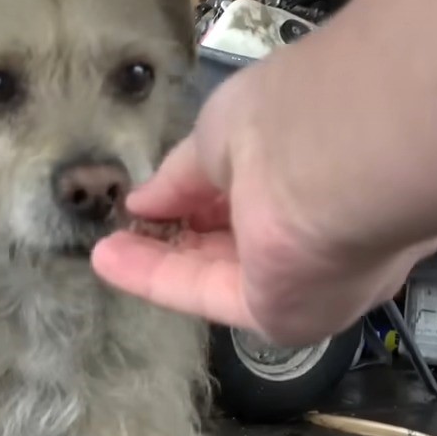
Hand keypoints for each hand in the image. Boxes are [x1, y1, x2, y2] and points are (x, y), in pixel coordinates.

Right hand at [92, 56, 436, 345]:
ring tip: (105, 248)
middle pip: (238, 236)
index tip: (155, 196)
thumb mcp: (223, 129)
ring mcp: (303, 273)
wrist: (331, 163)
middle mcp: (318, 223)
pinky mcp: (279, 311)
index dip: (202, 192)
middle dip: (182, 232)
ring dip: (160, 259)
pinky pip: (207, 292)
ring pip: (218, 269)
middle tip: (129, 226)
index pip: (253, 189)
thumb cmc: (287, 124)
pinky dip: (156, 278)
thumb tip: (143, 197)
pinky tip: (109, 260)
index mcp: (316, 168)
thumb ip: (185, 174)